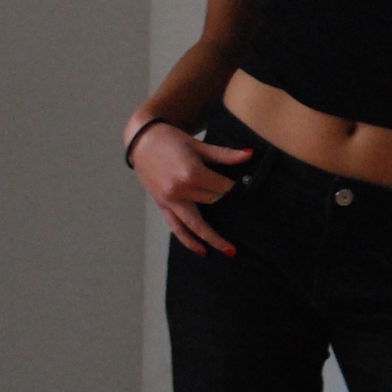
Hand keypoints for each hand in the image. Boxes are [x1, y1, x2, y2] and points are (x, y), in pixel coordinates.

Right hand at [128, 123, 252, 256]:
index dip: (233, 187)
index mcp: (191, 173)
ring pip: (195, 225)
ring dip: (213, 239)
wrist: (142, 140)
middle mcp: (180, 190)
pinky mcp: (163, 206)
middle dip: (225, 203)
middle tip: (243, 214)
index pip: (221, 187)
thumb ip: (224, 154)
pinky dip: (188, 241)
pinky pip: (176, 228)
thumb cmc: (171, 140)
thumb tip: (249, 155)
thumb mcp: (198, 145)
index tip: (240, 185)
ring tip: (230, 251)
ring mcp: (170, 201)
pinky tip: (201, 251)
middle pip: (212, 202)